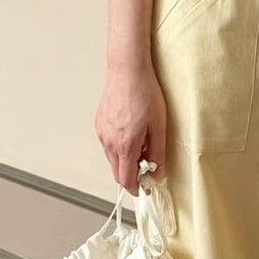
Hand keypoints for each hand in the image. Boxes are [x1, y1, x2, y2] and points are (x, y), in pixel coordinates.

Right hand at [94, 59, 167, 193]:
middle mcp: (109, 142)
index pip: (126, 180)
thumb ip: (158, 154)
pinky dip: (120, 147)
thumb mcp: (159, 127)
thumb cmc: (144, 93)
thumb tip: (158, 174)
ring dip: (126, 160)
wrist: (127, 71)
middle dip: (132, 175)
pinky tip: (132, 133)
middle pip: (117, 172)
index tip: (145, 188)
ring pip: (112, 158)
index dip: (136, 188)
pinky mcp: (100, 124)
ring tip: (143, 143)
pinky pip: (108, 144)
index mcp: (125, 145)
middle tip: (148, 166)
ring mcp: (102, 133)